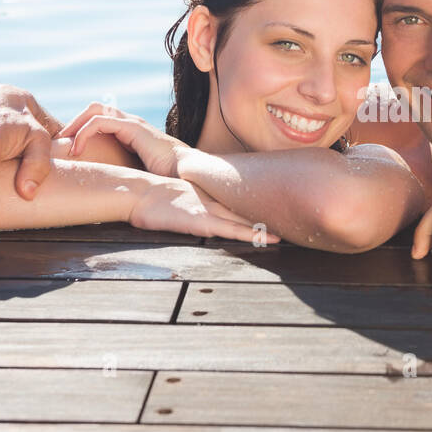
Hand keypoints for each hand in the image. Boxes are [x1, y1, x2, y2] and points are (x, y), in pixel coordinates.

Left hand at [55, 104, 188, 177]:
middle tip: (60, 142)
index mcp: (133, 131)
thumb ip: (124, 171)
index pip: (101, 117)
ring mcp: (133, 122)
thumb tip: (106, 187)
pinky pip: (99, 122)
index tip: (68, 147)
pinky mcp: (133, 127)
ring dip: (75, 124)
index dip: (82, 128)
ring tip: (63, 143)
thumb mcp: (138, 172)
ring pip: (94, 110)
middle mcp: (132, 122)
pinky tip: (77, 150)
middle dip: (74, 122)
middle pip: (95, 108)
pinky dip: (83, 133)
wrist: (188, 173)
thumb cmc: (168, 178)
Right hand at [130, 178, 279, 243]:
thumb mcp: (174, 198)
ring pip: (245, 220)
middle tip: (293, 217)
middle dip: (269, 214)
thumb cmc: (150, 198)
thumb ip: (187, 203)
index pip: (238, 200)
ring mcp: (210, 210)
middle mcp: (213, 200)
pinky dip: (250, 234)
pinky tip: (267, 239)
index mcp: (207, 193)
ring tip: (288, 233)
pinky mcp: (203, 221)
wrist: (137, 193)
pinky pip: (232, 230)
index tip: (277, 207)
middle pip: (247, 208)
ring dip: (265, 227)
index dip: (257, 205)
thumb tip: (192, 210)